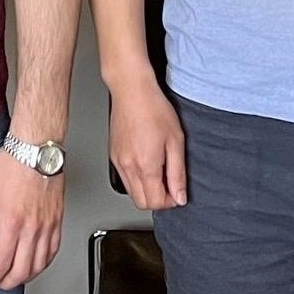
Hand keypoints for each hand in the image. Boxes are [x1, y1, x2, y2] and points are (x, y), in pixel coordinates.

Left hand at [0, 150, 63, 291]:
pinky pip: (54, 250)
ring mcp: (48, 225)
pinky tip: (37, 264)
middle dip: (8, 283)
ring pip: (40, 263)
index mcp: (13, 223)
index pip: (2, 263)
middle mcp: (33, 228)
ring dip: (27, 276)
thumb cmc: (12, 165)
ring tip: (15, 278)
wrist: (36, 149)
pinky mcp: (58, 220)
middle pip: (22, 270)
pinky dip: (45, 263)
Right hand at [107, 82, 186, 210]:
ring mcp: (118, 162)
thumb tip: (179, 196)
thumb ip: (177, 173)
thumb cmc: (154, 109)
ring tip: (159, 171)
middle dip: (158, 200)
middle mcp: (128, 167)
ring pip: (132, 192)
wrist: (132, 91)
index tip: (177, 192)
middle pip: (141, 202)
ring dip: (146, 190)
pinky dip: (137, 179)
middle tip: (170, 184)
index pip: (155, 203)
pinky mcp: (113, 156)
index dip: (170, 202)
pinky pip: (124, 178)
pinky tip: (147, 163)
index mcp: (146, 165)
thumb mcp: (176, 141)